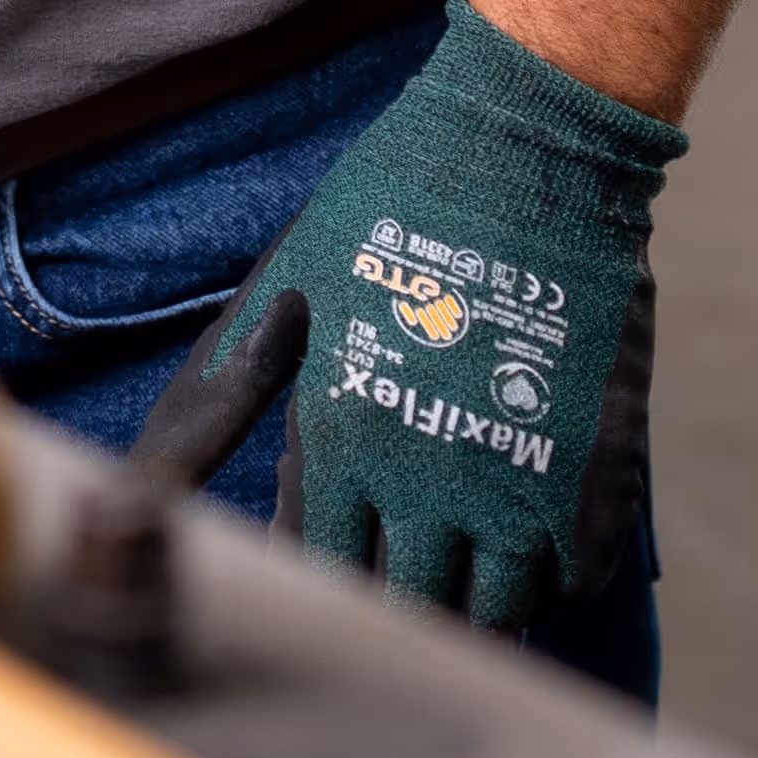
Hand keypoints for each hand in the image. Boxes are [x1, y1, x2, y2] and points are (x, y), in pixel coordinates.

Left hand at [225, 4, 678, 636]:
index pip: (322, 566)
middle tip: (420, 564)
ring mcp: (513, 484)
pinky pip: (576, 576)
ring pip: (496, 609)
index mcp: (337, 437)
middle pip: (408, 602)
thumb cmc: (390, 201)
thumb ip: (230, 382)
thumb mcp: (284, 285)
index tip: (351, 559)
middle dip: (408, 594)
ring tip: (483, 554)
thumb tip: (162, 470)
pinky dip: (559, 566)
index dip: (335, 573)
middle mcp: (419, 480)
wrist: (522, 148)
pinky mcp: (595, 476)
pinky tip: (543, 521)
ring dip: (487, 592)